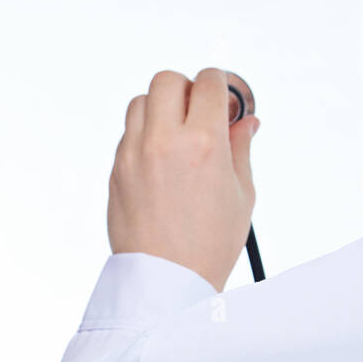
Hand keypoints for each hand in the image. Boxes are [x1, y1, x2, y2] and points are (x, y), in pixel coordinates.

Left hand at [107, 67, 259, 290]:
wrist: (167, 281)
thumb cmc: (210, 243)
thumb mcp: (242, 193)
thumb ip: (241, 147)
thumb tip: (247, 121)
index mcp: (203, 143)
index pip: (209, 83)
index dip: (222, 83)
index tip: (226, 97)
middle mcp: (164, 141)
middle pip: (168, 80)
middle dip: (189, 87)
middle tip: (201, 111)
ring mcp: (133, 154)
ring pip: (141, 101)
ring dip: (161, 106)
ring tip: (178, 133)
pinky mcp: (115, 170)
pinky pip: (128, 132)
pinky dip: (146, 132)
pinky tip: (163, 158)